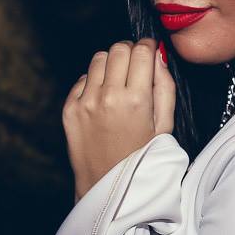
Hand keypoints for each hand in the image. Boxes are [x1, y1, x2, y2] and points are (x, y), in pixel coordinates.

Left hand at [63, 38, 175, 200]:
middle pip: (118, 49)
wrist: (107, 186)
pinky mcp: (69, 109)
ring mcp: (85, 102)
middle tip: (136, 64)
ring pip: (98, 58)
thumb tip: (159, 55)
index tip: (151, 52)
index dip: (148, 47)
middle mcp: (108, 97)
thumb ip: (165, 87)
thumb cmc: (142, 157)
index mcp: (136, 101)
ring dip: (111, 63)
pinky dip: (94, 81)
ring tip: (119, 81)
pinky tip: (104, 98)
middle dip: (130, 51)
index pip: (141, 51)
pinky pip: (83, 78)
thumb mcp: (165, 125)